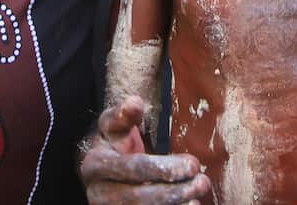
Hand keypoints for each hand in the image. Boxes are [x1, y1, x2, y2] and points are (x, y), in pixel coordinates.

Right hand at [81, 96, 211, 204]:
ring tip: (198, 193)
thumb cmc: (114, 145)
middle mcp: (98, 192)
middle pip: (138, 197)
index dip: (164, 168)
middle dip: (174, 190)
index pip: (133, 168)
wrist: (103, 174)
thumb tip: (135, 102)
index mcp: (95, 163)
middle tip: (201, 180)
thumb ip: (123, 115)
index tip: (193, 164)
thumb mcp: (114, 127)